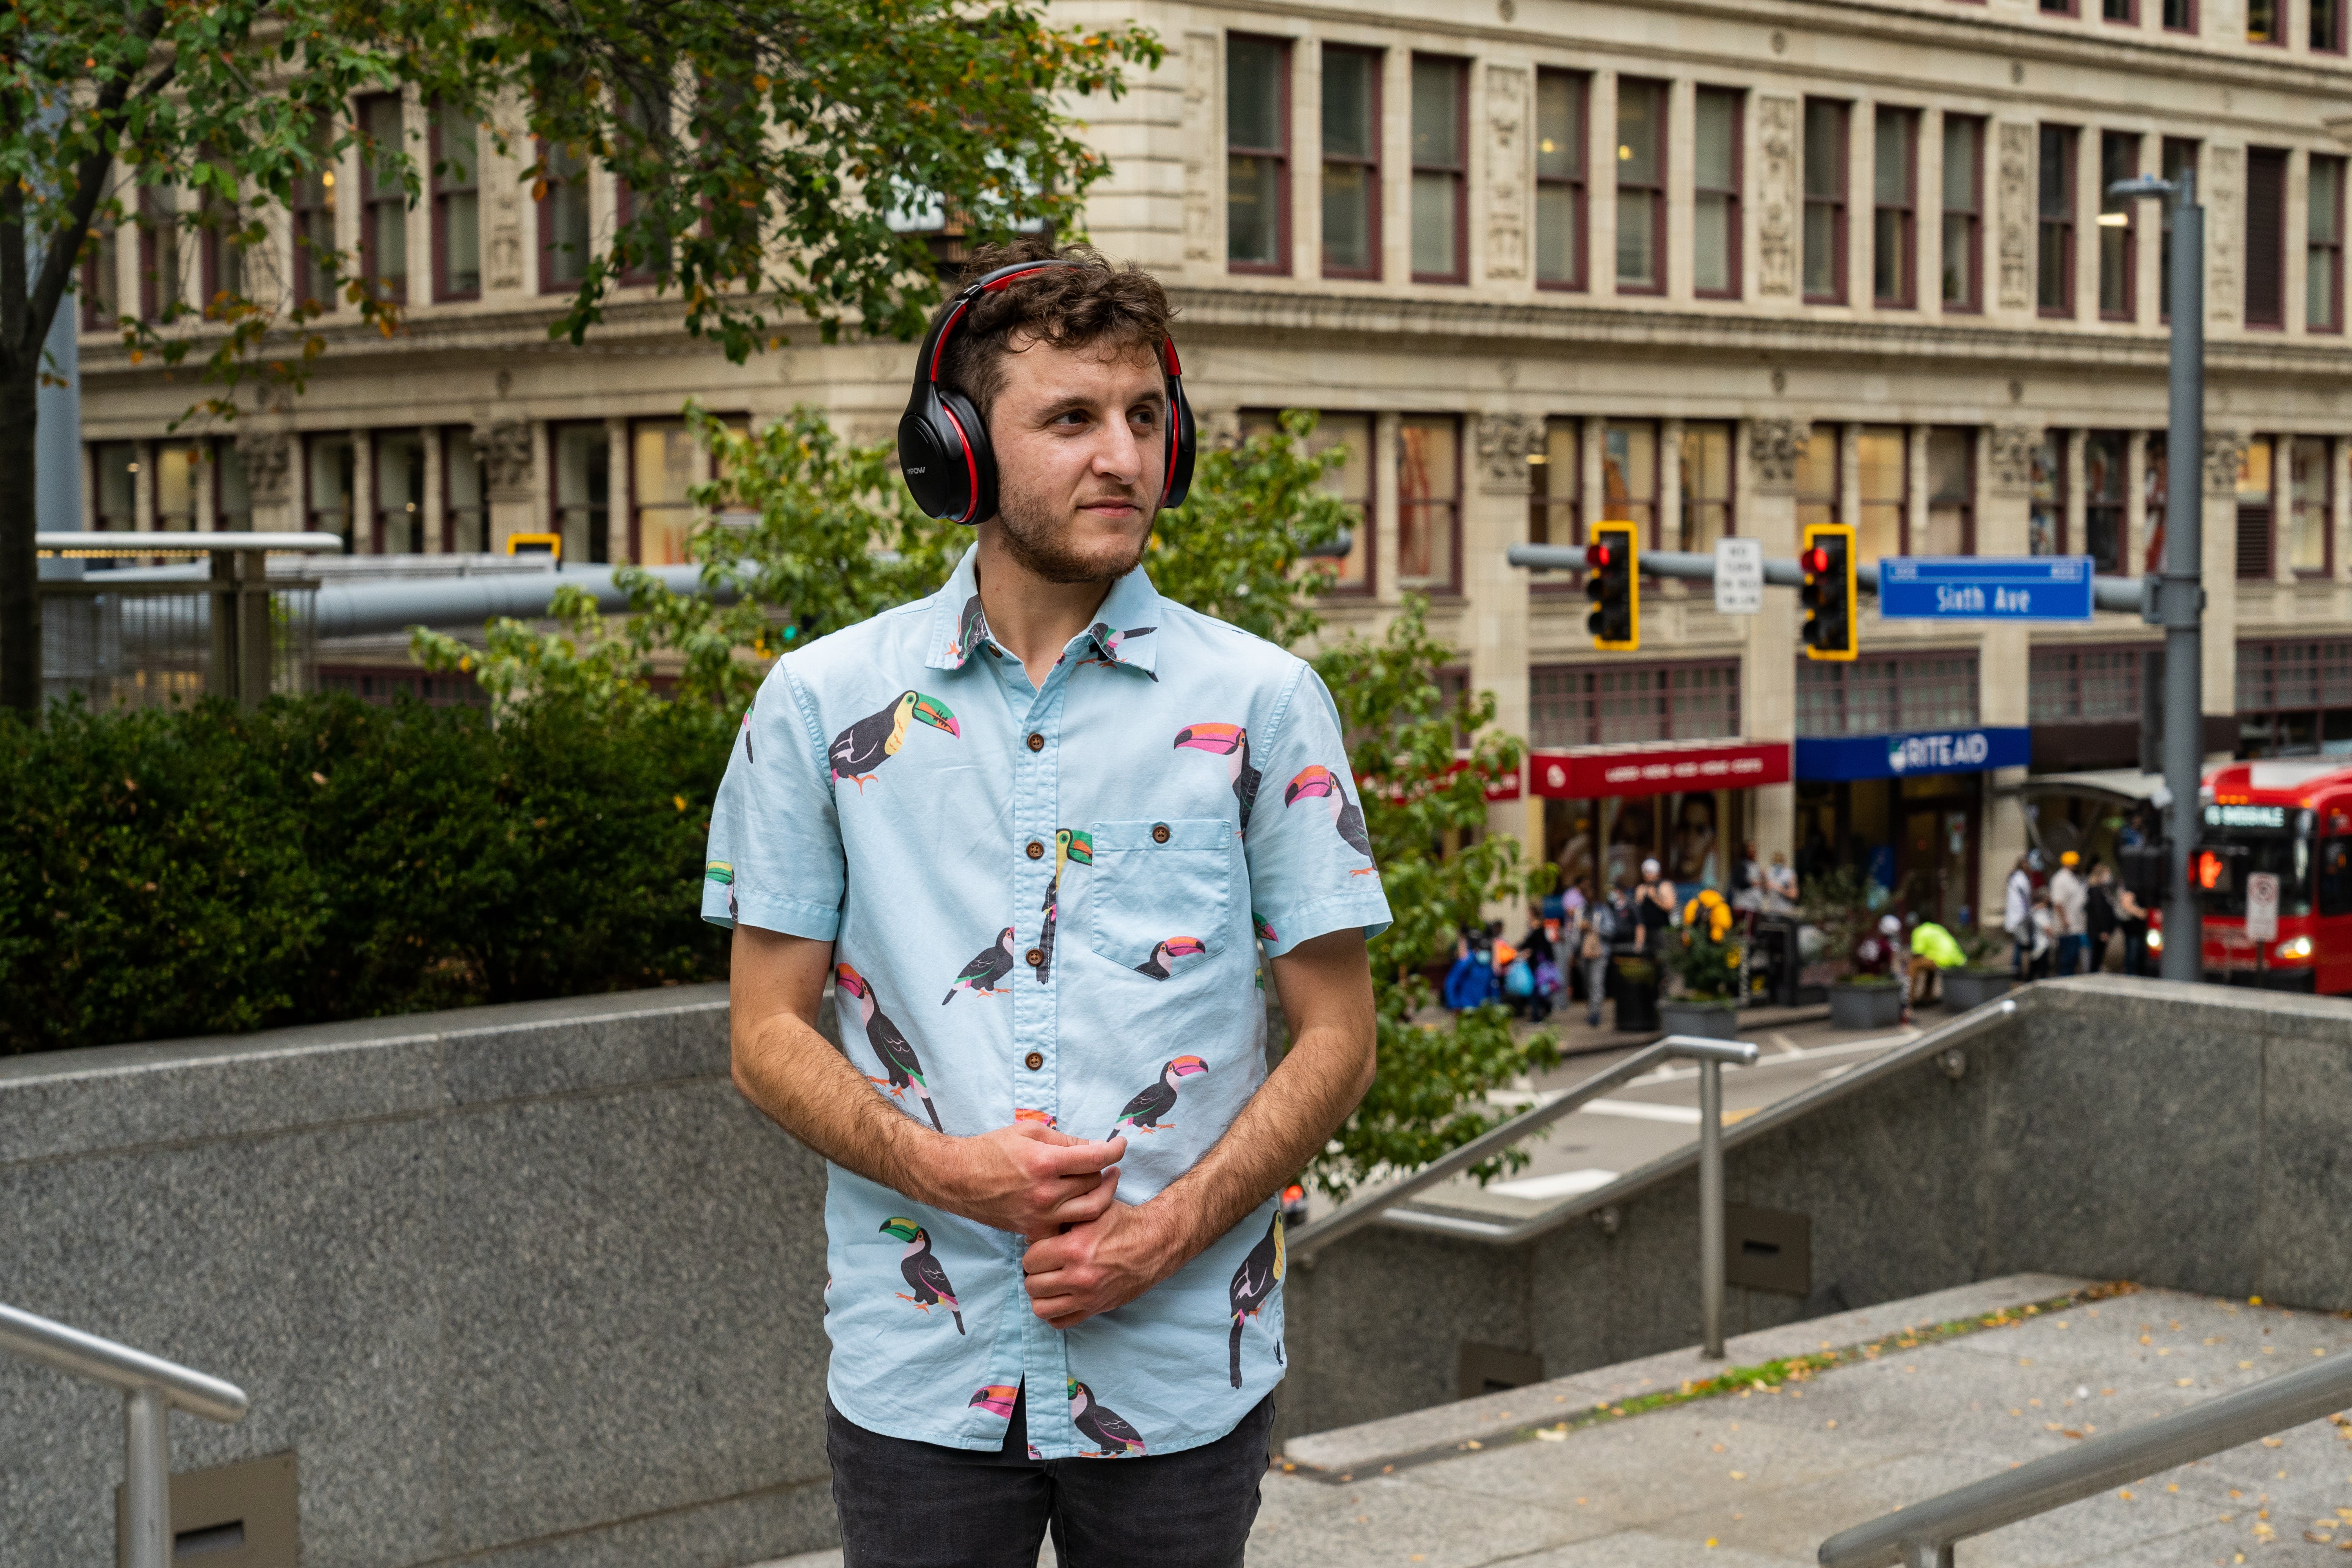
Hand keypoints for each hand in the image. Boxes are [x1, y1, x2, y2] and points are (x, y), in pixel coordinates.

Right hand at [924, 1121, 1126, 1235]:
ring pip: (1090, 1210)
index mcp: (1045, 1162)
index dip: (1115, 1149)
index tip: (1121, 1144)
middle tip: (1104, 1162)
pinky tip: (1078, 1204)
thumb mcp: (1028, 1131)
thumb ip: (1065, 1139)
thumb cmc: (991, 1150)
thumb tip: (1095, 1147)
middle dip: (1103, 1169)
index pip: (1095, 1157)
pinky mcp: (1033, 1230)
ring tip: (1103, 1182)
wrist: (957, 1179)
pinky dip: (1078, 1216)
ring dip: (1101, 1194)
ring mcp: (1040, 1215)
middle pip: (1095, 1183)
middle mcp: (1046, 1192)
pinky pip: (1069, 1227)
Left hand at [1021, 1199, 1185, 1330]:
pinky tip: (1060, 1296)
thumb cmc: (1123, 1222)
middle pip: (1032, 1285)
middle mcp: (1079, 1277)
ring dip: (1041, 1295)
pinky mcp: (1097, 1309)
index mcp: (1075, 1249)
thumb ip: (1061, 1218)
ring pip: (1041, 1308)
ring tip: (1048, 1282)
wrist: (1156, 1243)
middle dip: (1034, 1273)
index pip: (1030, 1259)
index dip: (1033, 1251)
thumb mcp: (1092, 1209)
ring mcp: (1088, 1297)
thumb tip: (1030, 1233)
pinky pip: (1060, 1322)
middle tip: (1043, 1265)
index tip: (1041, 1247)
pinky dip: (1055, 1311)